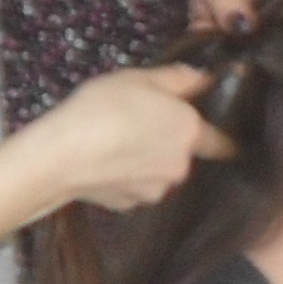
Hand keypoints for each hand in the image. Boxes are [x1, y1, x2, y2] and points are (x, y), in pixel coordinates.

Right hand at [33, 65, 230, 209]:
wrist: (62, 154)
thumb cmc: (102, 108)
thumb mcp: (139, 77)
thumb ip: (177, 79)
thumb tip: (202, 78)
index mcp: (190, 131)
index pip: (221, 141)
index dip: (214, 134)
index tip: (204, 130)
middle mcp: (180, 166)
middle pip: (182, 155)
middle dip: (166, 143)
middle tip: (138, 125)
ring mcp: (155, 190)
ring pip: (158, 174)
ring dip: (145, 163)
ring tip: (115, 144)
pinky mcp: (129, 206)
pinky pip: (134, 188)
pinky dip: (124, 179)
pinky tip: (103, 163)